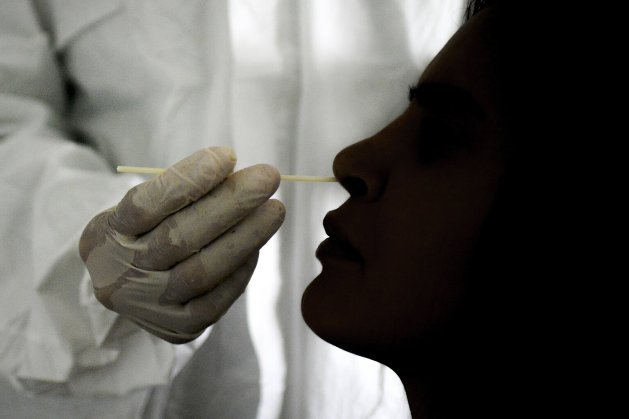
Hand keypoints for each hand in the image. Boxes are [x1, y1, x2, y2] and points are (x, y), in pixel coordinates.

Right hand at [79, 147, 284, 342]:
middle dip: (230, 204)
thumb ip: (180, 191)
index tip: (227, 156)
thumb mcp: (142, 208)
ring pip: (202, 271)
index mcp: (104, 235)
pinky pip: (216, 300)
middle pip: (179, 238)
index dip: (188, 180)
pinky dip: (240, 270)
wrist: (124, 287)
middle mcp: (120, 275)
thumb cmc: (142, 234)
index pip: (144, 205)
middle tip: (268, 177)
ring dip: (245, 236)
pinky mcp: (178, 327)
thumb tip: (233, 171)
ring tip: (274, 209)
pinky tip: (256, 245)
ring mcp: (148, 306)